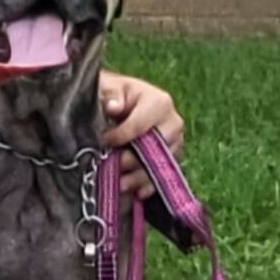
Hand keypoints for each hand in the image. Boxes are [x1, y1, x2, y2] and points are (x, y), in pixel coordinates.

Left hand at [99, 72, 185, 198]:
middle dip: (132, 160)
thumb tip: (113, 106)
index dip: (121, 135)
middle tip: (111, 167)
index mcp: (159, 102)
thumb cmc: (115, 94)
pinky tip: (136, 192)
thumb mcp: (109, 87)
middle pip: (155, 147)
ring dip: (139, 177)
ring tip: (120, 184)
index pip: (141, 124)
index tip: (104, 141)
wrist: (123, 103)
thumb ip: (110, 94)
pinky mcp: (172, 158)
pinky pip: (163, 176)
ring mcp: (175, 142)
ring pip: (160, 165)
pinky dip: (149, 185)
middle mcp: (173, 122)